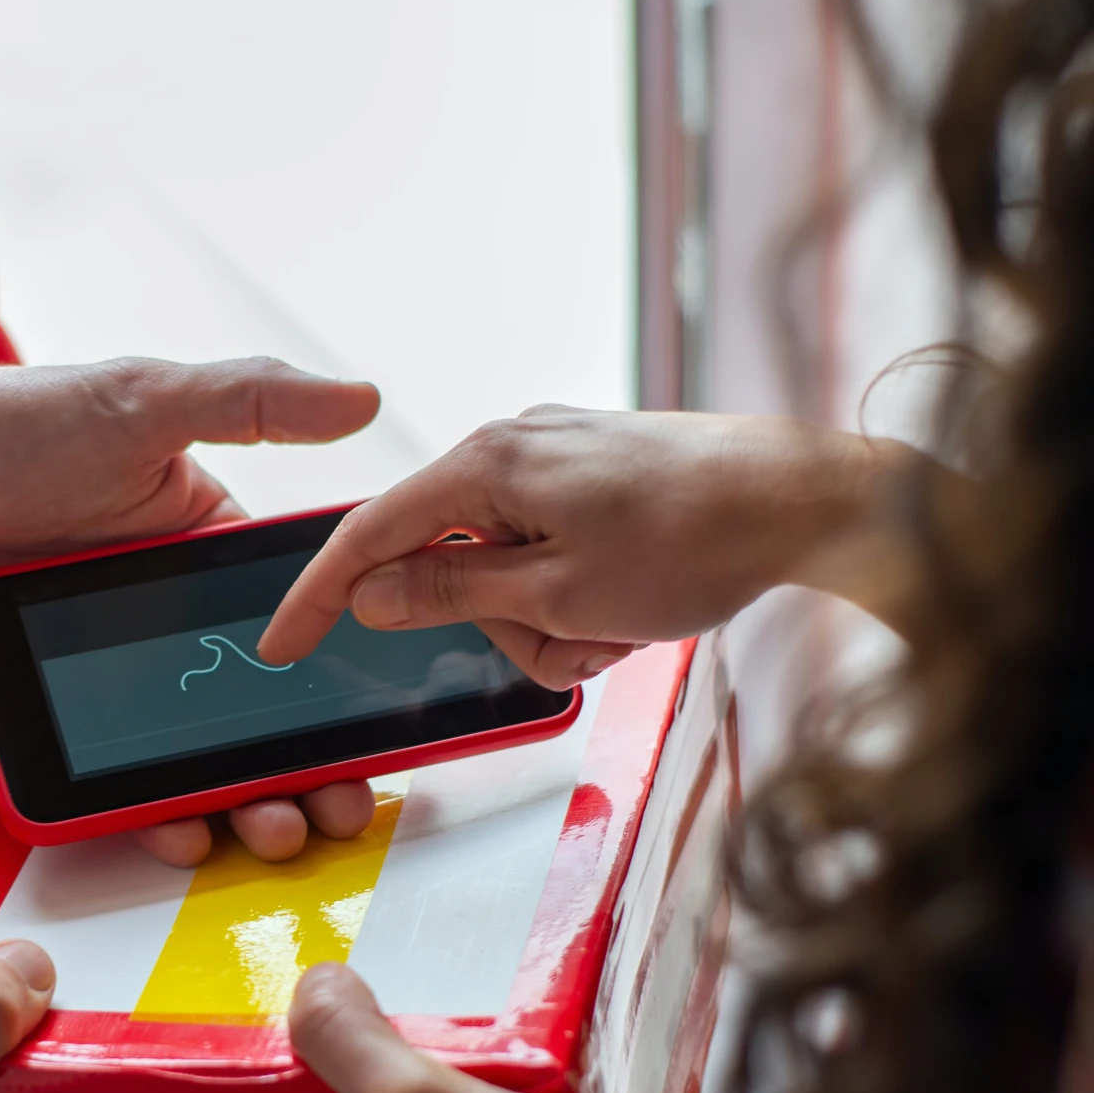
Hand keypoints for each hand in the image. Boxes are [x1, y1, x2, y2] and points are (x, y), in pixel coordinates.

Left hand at [0, 358, 383, 864]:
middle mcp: (173, 628)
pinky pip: (112, 786)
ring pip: (196, 764)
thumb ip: (248, 402)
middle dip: (310, 770)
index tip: (391, 725)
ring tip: (273, 832)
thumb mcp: (136, 400)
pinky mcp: (56, 727)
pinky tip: (182, 835)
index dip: (352, 680)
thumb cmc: (1, 428)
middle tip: (339, 809)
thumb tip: (364, 398)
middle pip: (262, 717)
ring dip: (245, 808)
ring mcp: (115, 686)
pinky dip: (151, 821)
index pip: (306, 626)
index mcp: (211, 554)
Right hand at [258, 409, 922, 688]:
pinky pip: (553, 555)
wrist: (810, 500)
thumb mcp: (556, 592)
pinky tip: (638, 603)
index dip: (319, 596)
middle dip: (505, 627)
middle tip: (577, 643)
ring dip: (554, 622)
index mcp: (487, 465)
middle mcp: (513, 448)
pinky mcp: (597, 478)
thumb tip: (371, 592)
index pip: (369, 534)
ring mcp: (558, 460)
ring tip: (623, 624)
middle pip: (450, 565)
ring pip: (508, 572)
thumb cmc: (694, 539)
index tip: (283, 644)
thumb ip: (449, 591)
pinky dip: (583, 597)